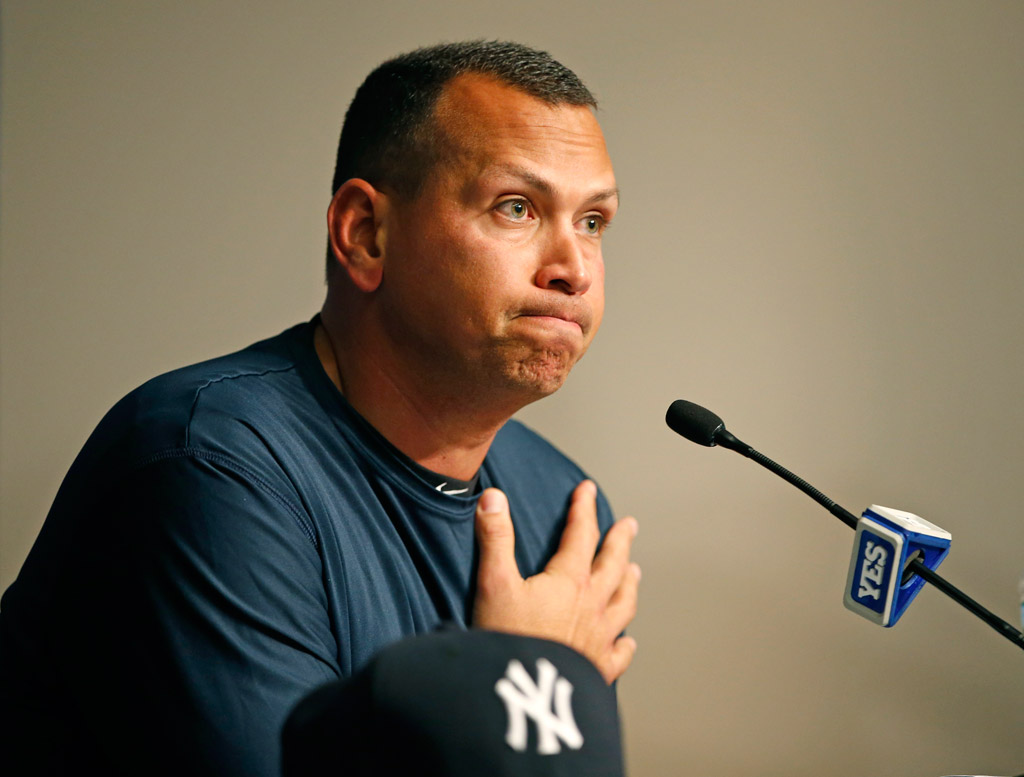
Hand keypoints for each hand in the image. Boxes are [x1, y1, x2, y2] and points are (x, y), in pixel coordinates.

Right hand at [472, 480, 639, 682]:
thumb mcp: (494, 583)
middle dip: (619, 540)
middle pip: (612, 564)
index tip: (587, 490)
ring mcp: (600, 638)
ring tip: (634, 570)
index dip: (583, 508)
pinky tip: (628, 641)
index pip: (581, 534)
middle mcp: (592, 605)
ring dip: (629, 582)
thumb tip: (493, 498)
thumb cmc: (507, 639)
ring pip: (623, 602)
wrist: (525, 698)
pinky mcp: (598, 668)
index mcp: (569, 581)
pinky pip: (619, 653)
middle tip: (628, 524)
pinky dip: (625, 644)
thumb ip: (495, 538)